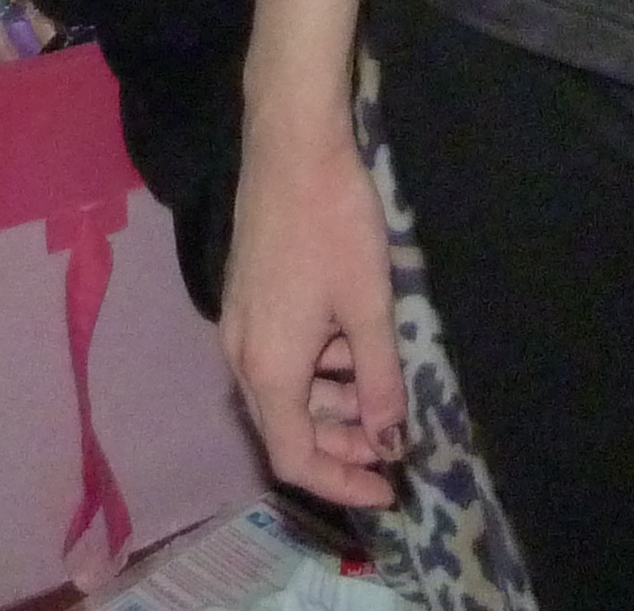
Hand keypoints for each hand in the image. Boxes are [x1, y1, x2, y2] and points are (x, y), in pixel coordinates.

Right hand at [222, 109, 402, 505]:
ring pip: (284, 392)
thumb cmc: (334, 224)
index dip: (342, 483)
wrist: (291, 146)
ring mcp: (240, 326)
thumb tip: (388, 440)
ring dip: (332, 403)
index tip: (388, 488)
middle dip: (341, 445)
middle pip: (287, 428)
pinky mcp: (247, 299)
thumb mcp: (369, 308)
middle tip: (393, 443)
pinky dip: (317, 369)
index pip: (296, 458)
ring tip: (382, 389)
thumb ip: (379, 382)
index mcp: (269, 369)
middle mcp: (243, 357)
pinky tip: (353, 346)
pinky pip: (279, 358)